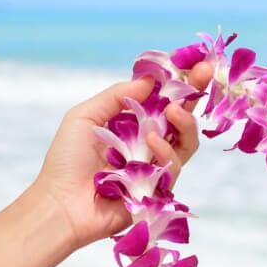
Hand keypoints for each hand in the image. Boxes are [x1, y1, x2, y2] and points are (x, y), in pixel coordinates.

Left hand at [26, 65, 212, 251]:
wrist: (61, 205)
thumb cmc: (66, 161)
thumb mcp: (85, 116)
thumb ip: (117, 96)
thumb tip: (150, 79)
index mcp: (130, 123)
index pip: (160, 98)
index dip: (178, 81)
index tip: (194, 61)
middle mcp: (146, 143)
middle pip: (181, 116)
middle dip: (194, 92)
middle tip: (204, 72)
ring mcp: (154, 166)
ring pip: (186, 141)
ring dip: (184, 121)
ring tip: (174, 110)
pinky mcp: (159, 189)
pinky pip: (173, 166)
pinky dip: (165, 151)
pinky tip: (152, 143)